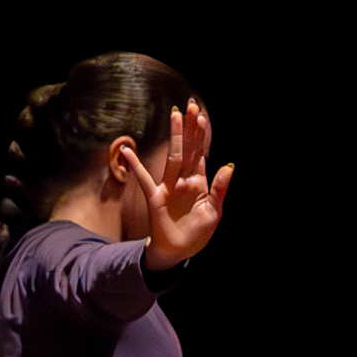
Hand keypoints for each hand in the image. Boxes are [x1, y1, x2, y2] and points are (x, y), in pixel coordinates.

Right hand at [138, 99, 235, 267]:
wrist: (178, 252)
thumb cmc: (197, 233)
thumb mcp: (214, 212)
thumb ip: (219, 189)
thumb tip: (229, 166)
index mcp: (199, 183)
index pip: (200, 153)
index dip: (200, 135)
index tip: (201, 116)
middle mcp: (183, 180)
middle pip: (187, 148)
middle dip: (189, 128)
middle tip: (189, 105)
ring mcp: (168, 187)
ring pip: (172, 157)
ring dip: (174, 137)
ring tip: (174, 115)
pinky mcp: (155, 198)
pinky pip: (144, 180)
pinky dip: (135, 166)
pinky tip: (127, 152)